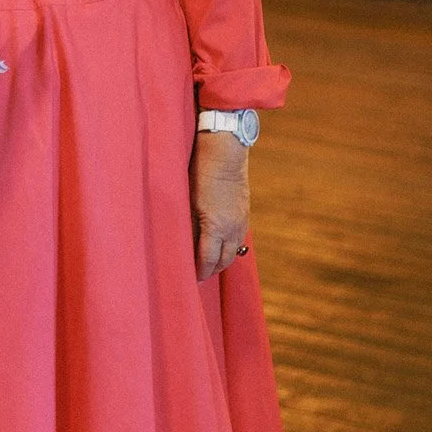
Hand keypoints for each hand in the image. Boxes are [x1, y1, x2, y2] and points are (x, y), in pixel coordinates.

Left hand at [191, 128, 250, 279]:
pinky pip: (240, 238)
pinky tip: (222, 246)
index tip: (192, 279)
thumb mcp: (188, 201)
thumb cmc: (199, 173)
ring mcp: (241, 220)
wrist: (225, 152)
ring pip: (235, 251)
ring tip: (210, 265)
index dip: (200, 272)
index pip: (208, 259)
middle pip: (224, 260)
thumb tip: (185, 245)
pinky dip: (231, 246)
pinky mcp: (245, 213)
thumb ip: (189, 226)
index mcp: (215, 226)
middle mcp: (232, 227)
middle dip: (212, 270)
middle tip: (200, 275)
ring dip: (223, 260)